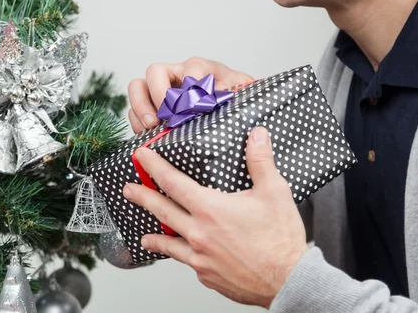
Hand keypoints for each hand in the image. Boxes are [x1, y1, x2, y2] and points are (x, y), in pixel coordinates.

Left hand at [123, 127, 307, 307]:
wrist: (289, 281)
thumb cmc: (280, 240)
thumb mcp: (274, 192)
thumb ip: (260, 161)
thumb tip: (257, 135)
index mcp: (210, 209)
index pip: (172, 182)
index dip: (154, 167)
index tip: (142, 157)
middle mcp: (199, 233)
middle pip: (161, 211)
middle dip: (142, 197)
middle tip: (128, 190)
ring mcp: (200, 258)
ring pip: (170, 243)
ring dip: (155, 237)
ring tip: (144, 237)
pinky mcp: (207, 275)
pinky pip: (189, 262)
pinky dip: (184, 256)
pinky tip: (185, 255)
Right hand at [128, 57, 252, 132]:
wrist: (231, 115)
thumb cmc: (234, 101)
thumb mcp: (240, 91)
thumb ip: (235, 89)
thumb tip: (223, 94)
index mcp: (200, 68)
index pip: (191, 67)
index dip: (191, 85)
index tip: (196, 105)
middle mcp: (176, 75)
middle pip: (155, 71)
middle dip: (157, 93)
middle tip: (165, 115)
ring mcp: (161, 91)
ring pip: (138, 87)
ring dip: (141, 107)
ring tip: (152, 127)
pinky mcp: (152, 109)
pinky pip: (134, 110)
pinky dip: (138, 122)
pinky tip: (150, 136)